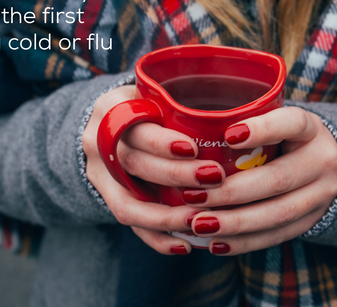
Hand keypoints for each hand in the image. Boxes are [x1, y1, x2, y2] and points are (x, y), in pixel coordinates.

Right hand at [81, 85, 224, 254]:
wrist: (109, 124)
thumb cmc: (146, 105)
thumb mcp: (154, 93)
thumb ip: (179, 102)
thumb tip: (239, 117)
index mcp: (111, 108)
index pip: (133, 126)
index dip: (161, 142)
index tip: (193, 148)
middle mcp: (97, 141)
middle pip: (133, 163)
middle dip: (174, 175)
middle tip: (213, 178)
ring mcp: (97, 174)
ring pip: (127, 203)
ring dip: (166, 216)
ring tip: (202, 220)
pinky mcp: (105, 197)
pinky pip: (129, 224)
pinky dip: (157, 238)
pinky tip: (185, 245)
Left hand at [184, 107, 336, 254]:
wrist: (331, 164)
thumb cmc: (285, 137)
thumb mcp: (277, 120)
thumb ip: (247, 121)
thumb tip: (192, 128)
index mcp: (311, 129)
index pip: (292, 124)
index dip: (263, 130)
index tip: (227, 135)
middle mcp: (322, 161)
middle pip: (278, 179)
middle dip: (232, 192)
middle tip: (193, 196)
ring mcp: (321, 195)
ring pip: (278, 214)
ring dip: (234, 222)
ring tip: (199, 224)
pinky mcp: (312, 221)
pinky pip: (277, 235)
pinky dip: (244, 242)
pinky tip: (215, 243)